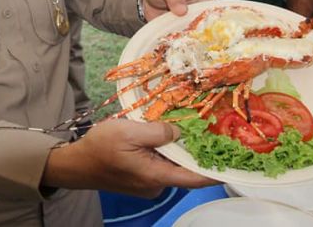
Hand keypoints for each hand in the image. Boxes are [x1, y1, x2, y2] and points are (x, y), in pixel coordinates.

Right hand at [42, 119, 215, 197]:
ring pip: (171, 165)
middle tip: (207, 128)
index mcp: (156, 175)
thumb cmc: (100, 147)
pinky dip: (164, 152)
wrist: (75, 164)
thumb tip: (179, 131)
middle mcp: (156, 185)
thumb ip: (158, 131)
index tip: (237, 162)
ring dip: (176, 149)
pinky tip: (160, 136)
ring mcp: (148, 184)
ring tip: (181, 127)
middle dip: (194, 150)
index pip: (196, 177)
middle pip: (184, 168)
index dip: (217, 170)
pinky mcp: (140, 180)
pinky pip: (159, 165)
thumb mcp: (129, 131)